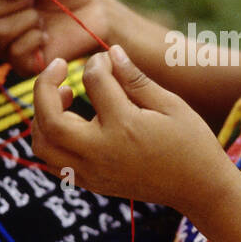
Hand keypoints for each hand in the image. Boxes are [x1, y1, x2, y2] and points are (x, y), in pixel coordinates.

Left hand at [31, 46, 228, 213]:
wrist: (199, 189)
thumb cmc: (190, 142)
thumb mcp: (169, 104)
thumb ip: (135, 79)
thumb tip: (110, 52)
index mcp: (124, 126)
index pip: (94, 81)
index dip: (98, 62)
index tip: (108, 59)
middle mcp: (101, 152)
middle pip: (49, 118)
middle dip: (44, 87)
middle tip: (57, 66)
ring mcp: (92, 172)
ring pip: (42, 145)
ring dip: (41, 115)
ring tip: (61, 94)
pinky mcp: (91, 183)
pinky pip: (52, 162)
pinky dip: (49, 139)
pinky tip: (67, 121)